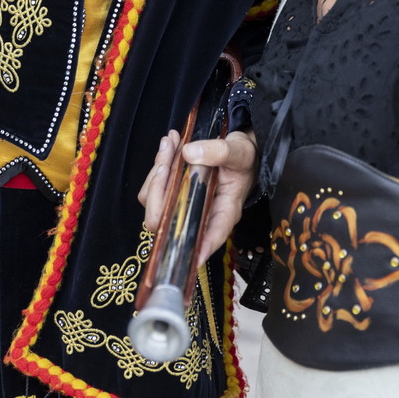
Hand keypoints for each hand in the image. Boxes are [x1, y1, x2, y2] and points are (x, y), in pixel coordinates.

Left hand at [138, 128, 258, 264]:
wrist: (237, 149)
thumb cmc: (243, 157)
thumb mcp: (238, 152)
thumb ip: (218, 152)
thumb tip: (189, 153)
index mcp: (224, 212)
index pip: (210, 235)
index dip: (198, 247)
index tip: (190, 255)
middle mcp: (201, 213)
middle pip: (168, 220)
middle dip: (159, 187)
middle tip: (168, 153)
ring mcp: (184, 204)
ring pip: (156, 202)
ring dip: (157, 171)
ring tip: (170, 142)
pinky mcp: (174, 192)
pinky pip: (155, 187)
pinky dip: (158, 165)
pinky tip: (169, 145)